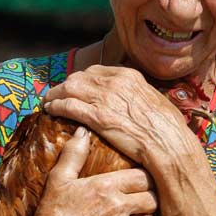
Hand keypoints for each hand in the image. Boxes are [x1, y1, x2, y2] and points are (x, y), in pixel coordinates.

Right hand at [20, 127, 157, 215]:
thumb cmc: (52, 213)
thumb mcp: (59, 179)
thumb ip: (74, 154)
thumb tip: (82, 131)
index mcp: (106, 185)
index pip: (143, 176)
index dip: (144, 179)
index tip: (140, 181)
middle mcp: (118, 206)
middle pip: (153, 199)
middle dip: (149, 199)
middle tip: (142, 200)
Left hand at [43, 65, 194, 166]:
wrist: (168, 143)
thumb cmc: (167, 127)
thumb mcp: (154, 101)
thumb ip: (138, 95)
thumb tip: (134, 98)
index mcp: (128, 76)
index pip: (96, 71)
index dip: (82, 78)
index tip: (76, 86)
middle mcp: (114, 82)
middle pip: (79, 77)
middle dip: (65, 85)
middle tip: (58, 93)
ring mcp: (104, 98)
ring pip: (69, 88)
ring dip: (55, 94)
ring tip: (48, 101)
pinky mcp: (97, 117)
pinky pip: (68, 106)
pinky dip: (56, 106)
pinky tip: (50, 110)